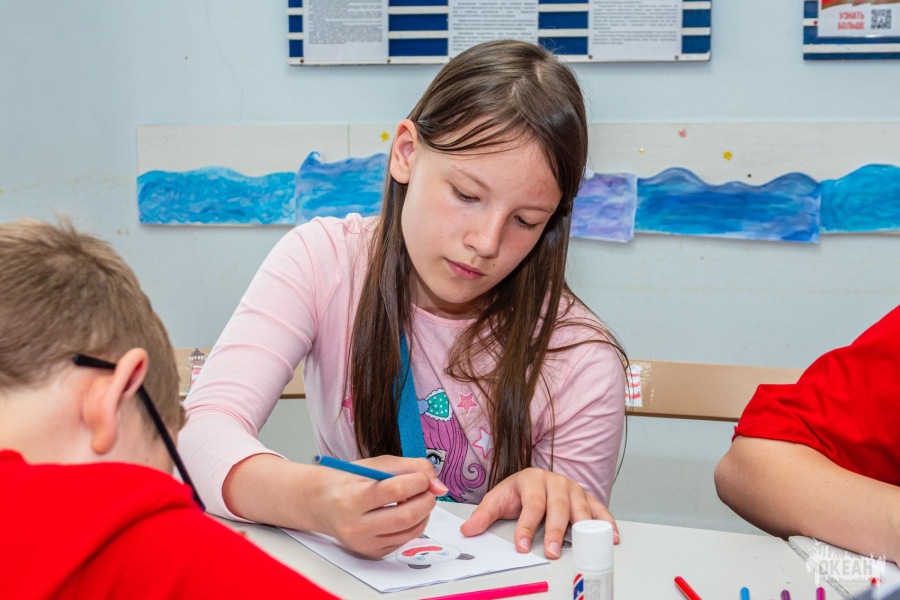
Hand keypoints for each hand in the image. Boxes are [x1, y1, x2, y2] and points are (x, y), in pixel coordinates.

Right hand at [308, 455, 447, 558]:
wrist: (321, 503)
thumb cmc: (349, 480)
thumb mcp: (376, 464)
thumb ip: (412, 467)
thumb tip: (440, 487)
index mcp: (353, 497)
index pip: (396, 490)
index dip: (418, 481)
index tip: (422, 477)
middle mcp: (356, 525)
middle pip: (407, 516)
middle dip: (427, 500)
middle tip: (428, 490)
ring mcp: (364, 543)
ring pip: (411, 531)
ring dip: (424, 513)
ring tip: (418, 500)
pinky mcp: (372, 553)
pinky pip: (405, 541)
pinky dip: (413, 525)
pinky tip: (405, 513)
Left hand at [459, 467, 618, 558]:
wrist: (535, 479)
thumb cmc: (519, 491)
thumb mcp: (498, 499)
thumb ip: (484, 514)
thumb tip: (468, 529)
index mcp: (532, 479)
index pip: (531, 504)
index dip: (526, 526)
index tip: (521, 546)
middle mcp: (555, 482)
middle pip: (557, 506)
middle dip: (554, 530)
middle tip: (551, 551)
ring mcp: (573, 489)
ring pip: (580, 507)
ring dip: (582, 528)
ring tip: (583, 546)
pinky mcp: (587, 497)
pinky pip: (599, 509)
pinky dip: (606, 522)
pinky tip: (610, 536)